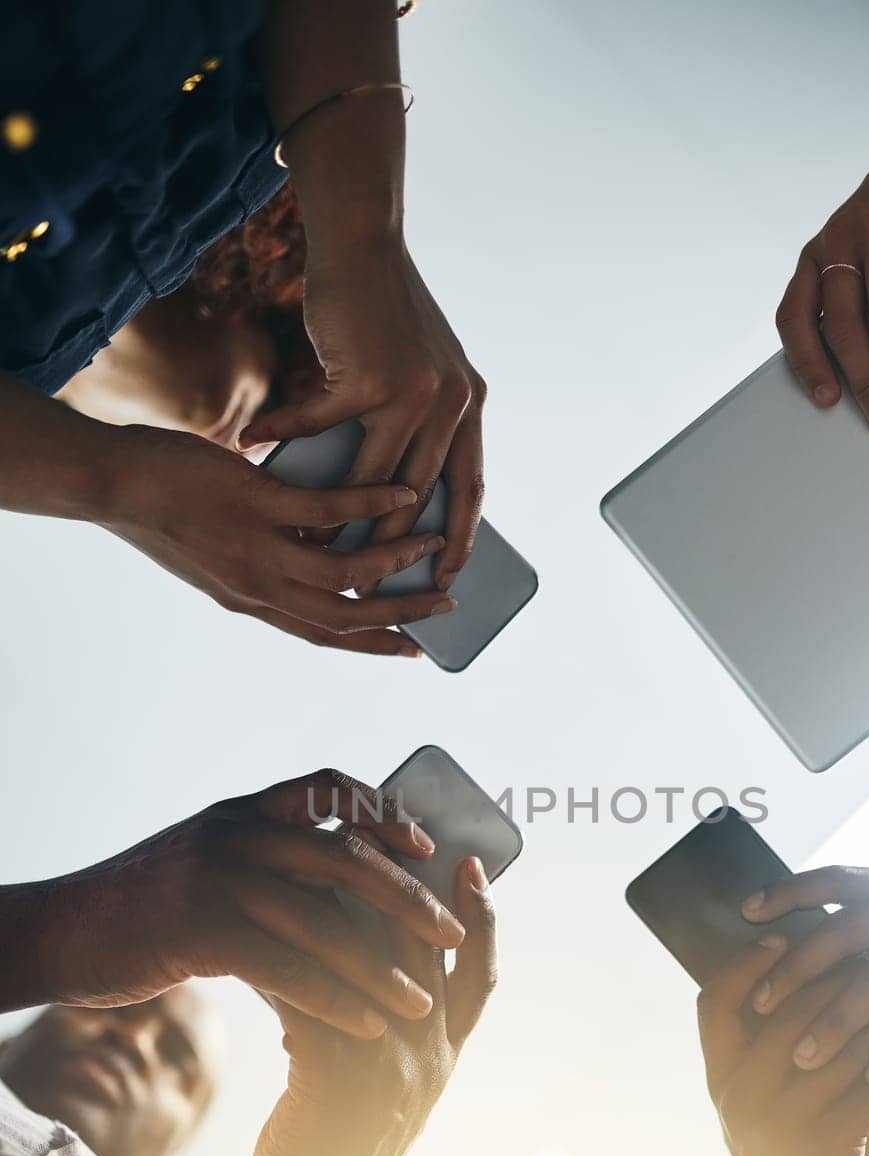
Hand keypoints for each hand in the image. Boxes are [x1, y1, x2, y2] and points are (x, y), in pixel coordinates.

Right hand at [46, 769, 466, 1036]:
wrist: (63, 931)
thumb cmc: (142, 903)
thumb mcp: (204, 854)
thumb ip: (264, 853)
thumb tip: (337, 871)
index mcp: (244, 810)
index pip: (329, 788)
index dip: (383, 812)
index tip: (426, 844)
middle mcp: (237, 833)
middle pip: (345, 857)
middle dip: (408, 899)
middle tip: (453, 933)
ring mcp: (219, 878)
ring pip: (324, 922)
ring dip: (381, 967)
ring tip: (420, 1000)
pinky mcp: (202, 931)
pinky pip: (288, 968)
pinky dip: (335, 1000)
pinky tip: (366, 1023)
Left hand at [100, 424, 456, 653]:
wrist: (112, 484)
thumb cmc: (161, 508)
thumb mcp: (215, 551)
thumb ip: (265, 556)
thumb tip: (316, 540)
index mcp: (250, 601)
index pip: (323, 635)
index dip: (372, 644)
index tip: (412, 648)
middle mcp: (257, 588)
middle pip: (345, 617)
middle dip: (402, 615)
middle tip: (445, 606)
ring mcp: (257, 550)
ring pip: (345, 573)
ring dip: (396, 560)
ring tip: (432, 542)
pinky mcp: (256, 505)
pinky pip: (329, 512)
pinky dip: (373, 503)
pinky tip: (402, 491)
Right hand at [239, 237, 485, 590]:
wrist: (364, 242)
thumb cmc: (383, 310)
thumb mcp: (415, 369)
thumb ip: (417, 421)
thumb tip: (397, 487)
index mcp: (467, 404)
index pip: (471, 484)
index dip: (461, 534)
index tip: (447, 574)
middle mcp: (450, 401)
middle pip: (418, 494)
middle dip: (394, 546)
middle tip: (373, 584)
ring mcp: (412, 391)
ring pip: (375, 477)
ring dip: (341, 514)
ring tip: (312, 543)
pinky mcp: (368, 377)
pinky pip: (319, 424)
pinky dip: (283, 434)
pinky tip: (252, 446)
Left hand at [250, 856, 495, 1155]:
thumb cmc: (346, 1148)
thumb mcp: (392, 1087)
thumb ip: (399, 1029)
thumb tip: (378, 957)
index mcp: (448, 1055)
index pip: (480, 970)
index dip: (481, 912)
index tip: (470, 860)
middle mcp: (430, 1054)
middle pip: (429, 945)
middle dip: (409, 881)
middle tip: (389, 827)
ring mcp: (389, 1064)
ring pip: (373, 959)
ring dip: (343, 902)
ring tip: (317, 860)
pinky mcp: (336, 1073)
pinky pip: (314, 992)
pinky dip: (289, 954)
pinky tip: (261, 926)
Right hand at [698, 937, 868, 1155]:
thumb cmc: (787, 1155)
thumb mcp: (757, 1104)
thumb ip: (759, 1050)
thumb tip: (787, 969)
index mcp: (719, 1080)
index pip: (714, 1002)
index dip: (745, 964)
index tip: (783, 937)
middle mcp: (739, 1100)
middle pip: (784, 1014)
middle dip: (831, 980)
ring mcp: (778, 1127)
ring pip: (835, 1051)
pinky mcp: (824, 1152)